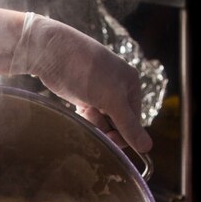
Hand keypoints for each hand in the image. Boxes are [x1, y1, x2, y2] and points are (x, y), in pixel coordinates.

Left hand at [10, 13, 152, 153]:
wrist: (52, 54)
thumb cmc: (86, 72)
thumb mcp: (111, 100)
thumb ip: (128, 125)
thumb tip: (147, 147)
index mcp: (131, 86)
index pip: (134, 122)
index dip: (121, 134)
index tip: (107, 137)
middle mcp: (119, 88)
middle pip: (118, 123)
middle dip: (105, 126)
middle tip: (92, 116)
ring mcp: (100, 92)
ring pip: (103, 121)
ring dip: (94, 122)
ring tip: (84, 109)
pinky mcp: (84, 95)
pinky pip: (90, 116)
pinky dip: (85, 118)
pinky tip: (79, 109)